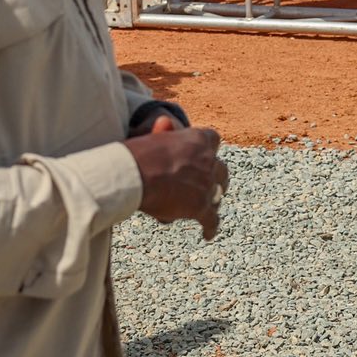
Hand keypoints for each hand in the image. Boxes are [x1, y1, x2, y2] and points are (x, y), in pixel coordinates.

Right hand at [124, 115, 226, 239]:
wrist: (135, 173)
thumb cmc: (138, 154)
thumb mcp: (153, 136)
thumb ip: (164, 132)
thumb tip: (165, 122)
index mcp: (197, 139)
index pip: (213, 139)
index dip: (209, 148)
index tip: (206, 154)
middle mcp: (207, 160)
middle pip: (221, 169)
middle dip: (217, 177)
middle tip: (214, 184)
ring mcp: (206, 184)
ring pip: (217, 194)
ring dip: (213, 200)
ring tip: (210, 208)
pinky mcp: (200, 206)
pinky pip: (211, 219)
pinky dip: (210, 227)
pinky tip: (207, 234)